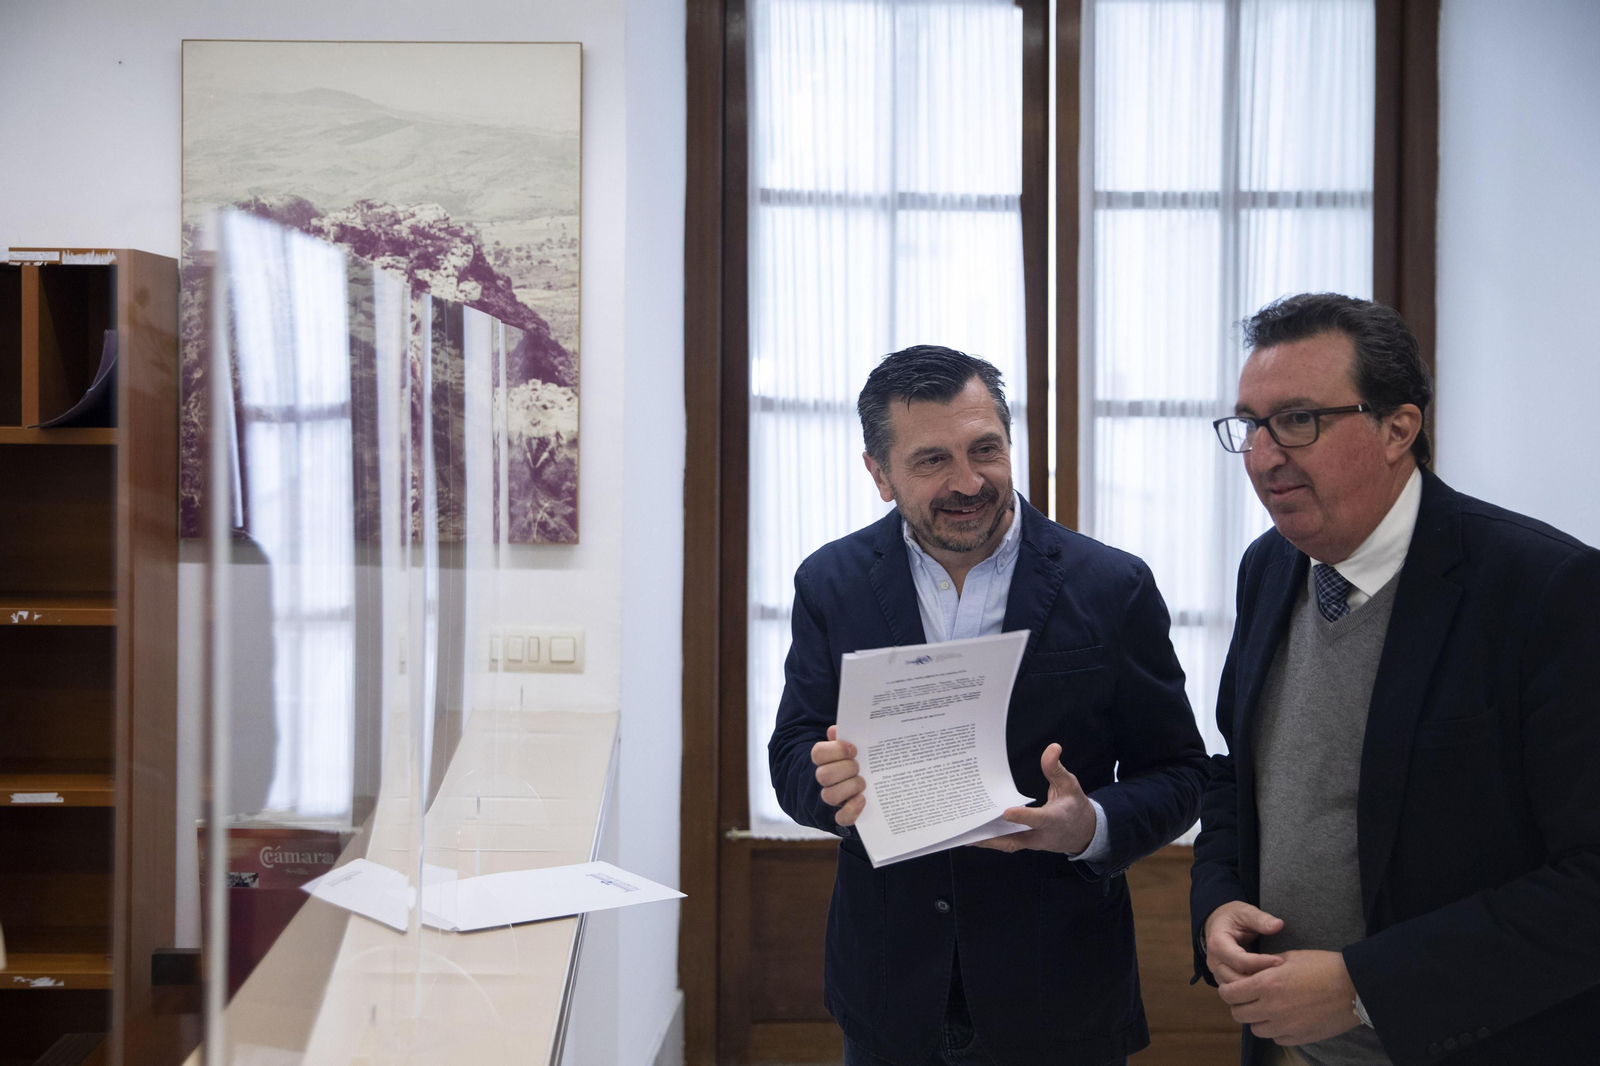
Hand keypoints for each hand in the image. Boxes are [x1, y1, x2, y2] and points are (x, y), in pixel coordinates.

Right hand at [811, 725, 864, 826]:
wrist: (866, 784)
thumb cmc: (857, 760)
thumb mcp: (852, 747)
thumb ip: (845, 737)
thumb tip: (834, 730)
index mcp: (825, 760)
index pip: (818, 753)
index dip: (835, 750)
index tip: (853, 749)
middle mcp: (825, 779)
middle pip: (823, 775)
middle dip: (845, 769)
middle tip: (859, 766)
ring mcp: (833, 798)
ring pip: (829, 796)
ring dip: (849, 787)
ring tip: (863, 783)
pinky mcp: (843, 815)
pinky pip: (841, 818)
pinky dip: (852, 809)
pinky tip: (862, 799)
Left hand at [971, 744, 1096, 854]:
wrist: (1082, 833)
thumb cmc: (1074, 806)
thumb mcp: (1070, 785)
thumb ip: (1056, 769)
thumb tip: (1052, 748)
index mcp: (1055, 819)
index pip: (1038, 819)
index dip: (1023, 817)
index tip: (1006, 812)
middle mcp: (1042, 835)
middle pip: (1016, 838)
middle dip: (993, 834)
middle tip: (972, 824)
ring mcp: (1033, 843)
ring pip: (1008, 844)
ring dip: (987, 840)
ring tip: (965, 831)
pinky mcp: (1026, 844)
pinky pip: (1007, 843)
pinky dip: (991, 840)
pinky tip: (974, 833)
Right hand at [1204, 901, 1285, 983]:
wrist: (1216, 923)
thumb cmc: (1231, 917)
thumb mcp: (1245, 912)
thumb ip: (1260, 919)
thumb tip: (1278, 925)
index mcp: (1217, 944)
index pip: (1240, 961)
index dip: (1262, 963)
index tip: (1281, 961)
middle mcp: (1214, 962)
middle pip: (1238, 979)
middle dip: (1261, 980)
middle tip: (1283, 976)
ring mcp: (1217, 973)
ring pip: (1237, 989)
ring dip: (1257, 988)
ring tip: (1277, 981)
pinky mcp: (1223, 980)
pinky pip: (1237, 991)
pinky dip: (1252, 990)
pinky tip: (1268, 986)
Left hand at [1219, 949, 1360, 1045]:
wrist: (1354, 986)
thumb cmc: (1324, 966)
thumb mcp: (1290, 957)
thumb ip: (1265, 968)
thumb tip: (1252, 973)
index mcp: (1267, 984)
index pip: (1230, 994)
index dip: (1227, 991)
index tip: (1230, 988)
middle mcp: (1272, 1007)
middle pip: (1239, 1014)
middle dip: (1239, 1005)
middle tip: (1247, 998)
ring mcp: (1286, 1025)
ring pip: (1256, 1029)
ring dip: (1256, 1019)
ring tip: (1266, 1008)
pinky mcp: (1300, 1037)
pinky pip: (1277, 1038)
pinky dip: (1275, 1030)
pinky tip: (1284, 1018)